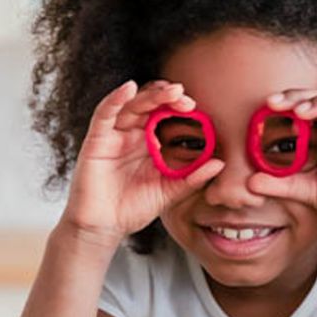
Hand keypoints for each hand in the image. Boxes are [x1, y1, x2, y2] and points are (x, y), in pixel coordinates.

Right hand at [61, 80, 223, 246]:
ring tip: (170, 90)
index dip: (179, 107)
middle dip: (168, 97)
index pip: (165, 115)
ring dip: (150, 94)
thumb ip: (193, 178)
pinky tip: (129, 88)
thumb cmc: (133, 209)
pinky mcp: (96, 140)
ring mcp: (113, 135)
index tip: (196, 108)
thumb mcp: (170, 192)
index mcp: (149, 143)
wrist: (104, 227)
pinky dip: (115, 98)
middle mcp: (132, 134)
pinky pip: (104, 114)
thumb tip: (220, 164)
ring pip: (131, 105)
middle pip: (149, 104)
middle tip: (186, 98)